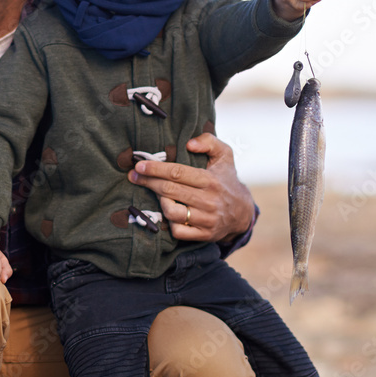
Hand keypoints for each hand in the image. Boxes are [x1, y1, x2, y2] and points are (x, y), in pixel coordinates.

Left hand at [129, 133, 254, 242]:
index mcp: (210, 180)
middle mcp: (209, 200)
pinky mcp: (204, 235)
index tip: (139, 166)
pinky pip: (178, 231)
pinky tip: (168, 212)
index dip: (155, 169)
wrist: (243, 212)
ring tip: (157, 194)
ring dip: (160, 202)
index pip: (177, 173)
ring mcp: (206, 219)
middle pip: (169, 191)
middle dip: (148, 182)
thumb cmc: (226, 179)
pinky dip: (170, 223)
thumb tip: (189, 143)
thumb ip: (209, 141)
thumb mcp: (224, 155)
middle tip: (133, 176)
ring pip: (172, 212)